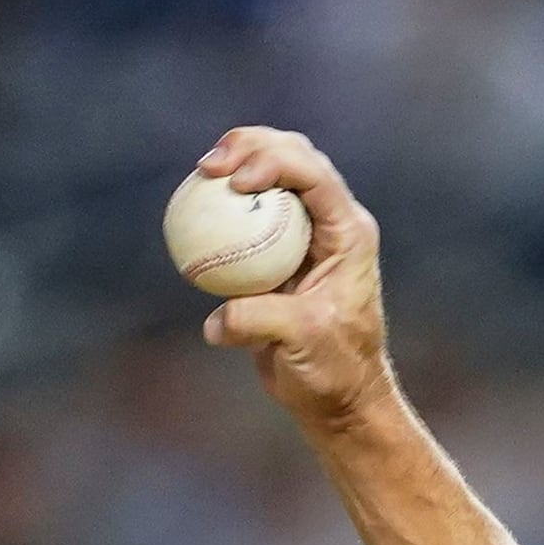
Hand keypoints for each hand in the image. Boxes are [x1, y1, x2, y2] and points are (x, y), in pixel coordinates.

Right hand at [189, 129, 393, 432]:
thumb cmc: (334, 370)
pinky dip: (223, 204)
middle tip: (210, 166)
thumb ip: (258, 321)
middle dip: (251, 146)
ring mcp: (305, 234)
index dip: (274, 162)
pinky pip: (248, 214)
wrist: (337, 398)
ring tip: (203, 173)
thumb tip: (215, 320)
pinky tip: (195, 207)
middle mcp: (331, 224)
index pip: (314, 175)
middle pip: (294, 156)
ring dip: (237, 164)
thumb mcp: (301, 341)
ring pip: (272, 177)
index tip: (235, 183)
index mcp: (348, 233)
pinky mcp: (279, 252)